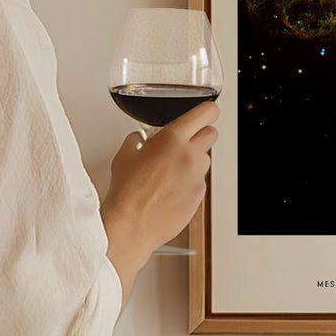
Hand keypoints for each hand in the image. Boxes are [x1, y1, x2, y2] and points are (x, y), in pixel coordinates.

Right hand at [101, 99, 218, 300]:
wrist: (132, 224)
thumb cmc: (127, 192)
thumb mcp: (124, 155)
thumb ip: (137, 140)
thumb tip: (140, 140)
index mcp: (173, 139)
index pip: (206, 113)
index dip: (207, 111)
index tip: (205, 113)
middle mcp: (190, 156)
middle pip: (211, 134)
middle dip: (200, 134)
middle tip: (184, 142)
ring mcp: (197, 177)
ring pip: (205, 160)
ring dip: (194, 160)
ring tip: (171, 170)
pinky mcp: (199, 196)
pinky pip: (200, 182)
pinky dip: (190, 182)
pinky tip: (171, 189)